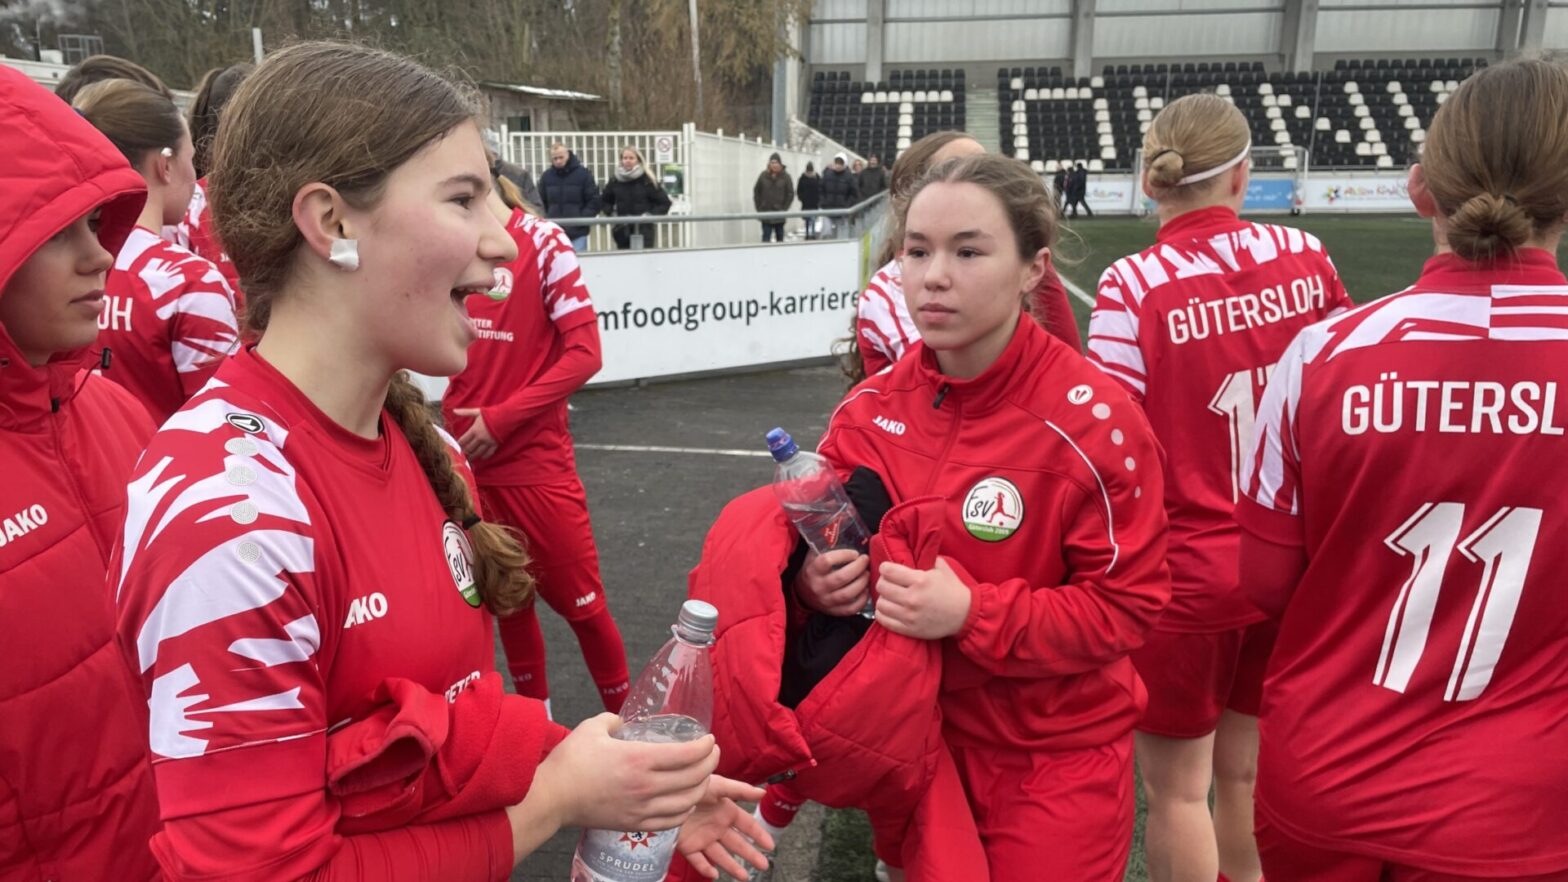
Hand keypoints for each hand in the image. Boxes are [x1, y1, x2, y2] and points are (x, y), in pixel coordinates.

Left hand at [452, 408, 497, 459]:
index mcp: (474, 430)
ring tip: (468, 459)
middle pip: (469, 448)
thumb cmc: (492, 413)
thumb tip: (454, 410)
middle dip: (464, 452)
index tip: (455, 448)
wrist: (507, 416)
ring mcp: (488, 442)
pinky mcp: (495, 445)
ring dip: (472, 456)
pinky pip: (488, 454)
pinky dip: (484, 456)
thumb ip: (465, 412)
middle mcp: (480, 438)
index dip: (458, 445)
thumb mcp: (478, 412)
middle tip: (460, 456)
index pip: (463, 440)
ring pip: (477, 453)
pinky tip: (481, 457)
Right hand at [529, 713, 719, 832]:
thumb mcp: (593, 727)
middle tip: (712, 753)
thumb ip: (614, 719)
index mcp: (639, 759)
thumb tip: (623, 720)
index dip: (705, 746)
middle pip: (694, 778)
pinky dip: (685, 810)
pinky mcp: (635, 824)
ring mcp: (642, 808)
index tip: (709, 739)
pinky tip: (686, 801)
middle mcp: (646, 786)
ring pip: (687, 802)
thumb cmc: (570, 761)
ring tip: (702, 776)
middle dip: (710, 763)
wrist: (552, 798)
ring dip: (701, 787)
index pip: (687, 754)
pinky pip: (671, 821)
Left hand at [676, 776, 773, 879]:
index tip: (770, 846)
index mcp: (726, 812)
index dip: (759, 835)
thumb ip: (741, 790)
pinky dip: (705, 868)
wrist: (666, 793)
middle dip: (751, 855)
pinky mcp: (688, 846)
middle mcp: (716, 827)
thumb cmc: (693, 785)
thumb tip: (764, 792)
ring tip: (744, 877)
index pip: (747, 826)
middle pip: (738, 844)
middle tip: (763, 865)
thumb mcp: (719, 785)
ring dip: (732, 866)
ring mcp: (703, 838)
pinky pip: (698, 860)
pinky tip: (714, 874)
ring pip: (721, 856)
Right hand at [793, 548, 869, 615]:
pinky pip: (850, 609)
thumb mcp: (814, 555)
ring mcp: (826, 601)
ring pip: (847, 594)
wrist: (803, 593)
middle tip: (866, 560)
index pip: (826, 561)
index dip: (843, 555)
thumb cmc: (813, 569)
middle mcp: (818, 586)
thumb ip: (826, 544)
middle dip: (857, 568)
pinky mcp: (833, 611)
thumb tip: (844, 526)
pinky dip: (862, 600)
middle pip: (840, 578)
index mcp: (813, 570)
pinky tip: (866, 590)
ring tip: (867, 574)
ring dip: (862, 583)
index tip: (854, 553)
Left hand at [875, 557, 971, 638]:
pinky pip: (884, 620)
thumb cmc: (952, 589)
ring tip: (890, 597)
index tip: (887, 569)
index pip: (888, 571)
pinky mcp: (909, 629)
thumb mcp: (941, 567)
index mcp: (920, 580)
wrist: (965, 615)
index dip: (885, 568)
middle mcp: (912, 598)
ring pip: (880, 604)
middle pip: (881, 587)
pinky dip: (882, 614)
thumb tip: (910, 552)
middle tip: (889, 582)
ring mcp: (909, 615)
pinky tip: (890, 609)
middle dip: (883, 582)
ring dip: (883, 598)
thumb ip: (925, 558)